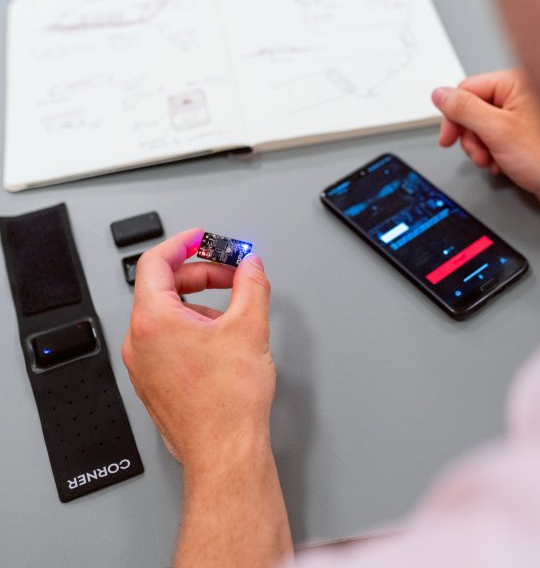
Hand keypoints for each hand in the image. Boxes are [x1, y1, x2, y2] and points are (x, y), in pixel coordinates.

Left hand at [122, 229, 292, 567]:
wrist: (225, 450)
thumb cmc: (228, 402)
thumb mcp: (249, 328)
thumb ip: (251, 285)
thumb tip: (250, 266)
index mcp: (153, 321)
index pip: (156, 262)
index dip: (184, 243)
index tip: (204, 238)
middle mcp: (139, 341)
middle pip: (163, 286)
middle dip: (201, 274)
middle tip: (233, 273)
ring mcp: (143, 365)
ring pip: (167, 315)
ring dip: (200, 302)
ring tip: (235, 312)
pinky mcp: (154, 382)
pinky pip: (167, 340)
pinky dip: (193, 327)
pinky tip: (223, 340)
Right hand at [432, 69, 539, 252]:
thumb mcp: (497, 130)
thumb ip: (464, 109)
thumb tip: (440, 94)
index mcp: (517, 82)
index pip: (468, 90)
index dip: (454, 115)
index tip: (448, 137)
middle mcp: (522, 95)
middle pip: (474, 111)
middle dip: (471, 137)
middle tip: (480, 154)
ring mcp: (523, 117)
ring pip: (483, 129)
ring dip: (482, 149)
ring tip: (494, 161)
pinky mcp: (525, 137)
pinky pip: (496, 142)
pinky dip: (494, 156)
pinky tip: (504, 165)